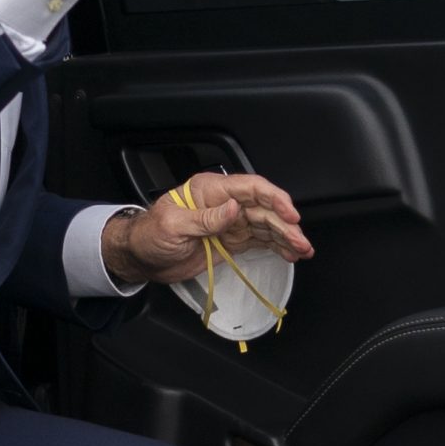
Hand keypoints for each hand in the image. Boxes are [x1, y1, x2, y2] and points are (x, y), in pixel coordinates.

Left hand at [102, 171, 313, 284]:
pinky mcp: (232, 240)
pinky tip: (290, 253)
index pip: (250, 188)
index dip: (273, 198)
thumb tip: (233, 209)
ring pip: (266, 225)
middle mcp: (225, 203)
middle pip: (263, 209)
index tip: (289, 214)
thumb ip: (204, 218)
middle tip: (301, 241)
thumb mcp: (173, 226)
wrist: (141, 256)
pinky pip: (259, 240)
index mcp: (211, 190)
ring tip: (303, 250)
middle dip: (285, 224)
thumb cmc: (150, 235)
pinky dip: (276, 246)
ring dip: (286, 237)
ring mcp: (230, 223)